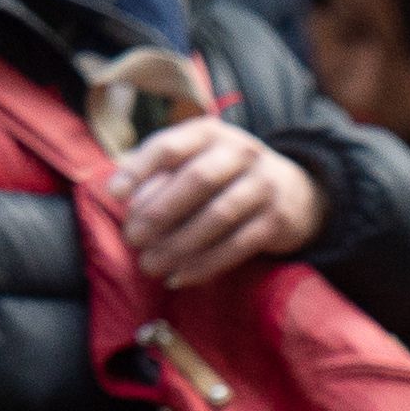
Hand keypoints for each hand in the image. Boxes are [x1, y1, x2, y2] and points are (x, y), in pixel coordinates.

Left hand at [104, 119, 324, 286]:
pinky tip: (179, 277)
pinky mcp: (276, 221)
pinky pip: (236, 246)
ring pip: (217, 217)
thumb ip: (160, 173)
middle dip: (160, 212)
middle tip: (132, 238)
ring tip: (150, 265)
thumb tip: (122, 197)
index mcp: (210, 133)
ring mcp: (263, 185)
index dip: (140, 169)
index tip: (115, 194)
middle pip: (197, 180)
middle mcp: (241, 152)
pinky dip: (204, 265)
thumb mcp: (196, 160)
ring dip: (179, 244)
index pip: (170, 146)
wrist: (295, 192)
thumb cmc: (225, 178)